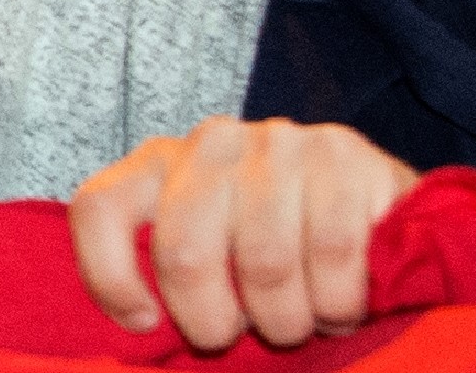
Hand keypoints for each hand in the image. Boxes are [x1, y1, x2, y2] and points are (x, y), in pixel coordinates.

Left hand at [67, 116, 417, 351]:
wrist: (375, 213)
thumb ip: (166, 278)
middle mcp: (211, 143)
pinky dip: (337, 301)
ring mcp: (276, 142)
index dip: (109, 278)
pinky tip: (339, 304)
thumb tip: (139, 327)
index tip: (144, 324)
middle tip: (248, 332)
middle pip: (183, 253)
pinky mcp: (341, 153)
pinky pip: (331, 252)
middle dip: (215, 321)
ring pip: (263, 262)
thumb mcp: (208, 263)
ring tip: (299, 318)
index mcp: (159, 166)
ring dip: (287, 319)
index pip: (100, 208)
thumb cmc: (275, 253)